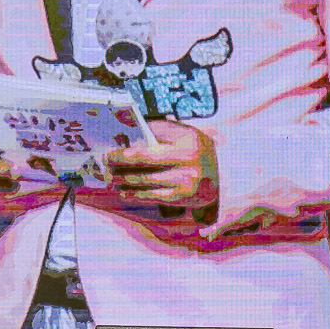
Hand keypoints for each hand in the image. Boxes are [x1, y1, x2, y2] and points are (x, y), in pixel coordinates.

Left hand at [104, 123, 218, 209]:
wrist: (224, 176)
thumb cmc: (197, 150)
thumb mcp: (185, 135)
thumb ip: (161, 130)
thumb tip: (130, 133)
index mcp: (188, 142)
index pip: (149, 146)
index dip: (125, 152)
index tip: (109, 152)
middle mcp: (188, 162)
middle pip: (144, 164)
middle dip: (120, 164)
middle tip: (105, 164)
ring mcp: (186, 182)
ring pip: (145, 182)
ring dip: (123, 180)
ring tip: (111, 177)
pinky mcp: (182, 198)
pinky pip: (152, 196)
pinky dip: (135, 194)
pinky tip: (124, 191)